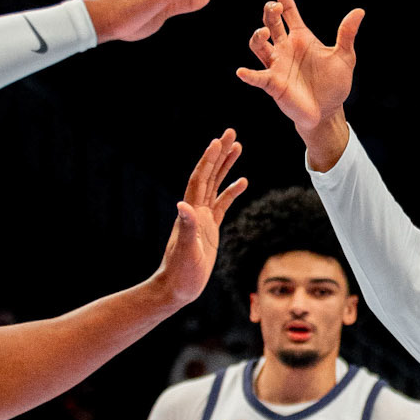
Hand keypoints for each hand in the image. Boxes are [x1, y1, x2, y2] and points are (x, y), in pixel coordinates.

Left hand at [151, 132, 247, 309]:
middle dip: (220, 153)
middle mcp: (196, 210)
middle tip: (232, 133)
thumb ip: (186, 227)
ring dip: (226, 166)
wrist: (177, 287)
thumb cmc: (180, 272)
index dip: (209, 160)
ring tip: (238, 148)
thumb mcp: (185, 251)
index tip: (219, 140)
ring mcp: (203, 218)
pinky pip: (222, 204)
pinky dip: (231, 191)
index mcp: (191, 212)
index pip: (201, 179)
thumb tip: (184, 205)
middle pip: (209, 175)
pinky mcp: (210, 229)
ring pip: (216, 185)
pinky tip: (243, 182)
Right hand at [238, 0, 361, 152]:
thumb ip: (347, 34)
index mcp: (301, 38)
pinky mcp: (273, 84)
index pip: (289, 11)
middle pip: (270, 22)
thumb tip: (359, 11)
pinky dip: (249, 75)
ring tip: (264, 33)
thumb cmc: (334, 84)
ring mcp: (276, 65)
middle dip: (270, 12)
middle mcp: (285, 48)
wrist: (328, 112)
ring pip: (258, 45)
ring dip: (258, 37)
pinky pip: (257, 77)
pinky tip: (242, 72)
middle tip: (275, 8)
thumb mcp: (344, 57)